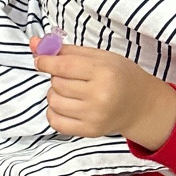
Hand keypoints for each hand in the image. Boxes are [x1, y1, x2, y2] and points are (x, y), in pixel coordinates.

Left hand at [35, 44, 175, 150]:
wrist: (140, 105)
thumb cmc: (119, 76)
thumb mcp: (99, 56)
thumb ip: (66, 50)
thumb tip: (34, 43)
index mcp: (104, 72)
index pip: (63, 66)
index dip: (45, 61)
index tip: (41, 60)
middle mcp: (100, 96)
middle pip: (57, 83)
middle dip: (57, 76)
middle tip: (72, 77)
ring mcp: (94, 116)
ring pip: (53, 101)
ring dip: (55, 93)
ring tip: (71, 91)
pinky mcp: (89, 131)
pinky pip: (55, 121)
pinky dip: (54, 111)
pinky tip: (66, 105)